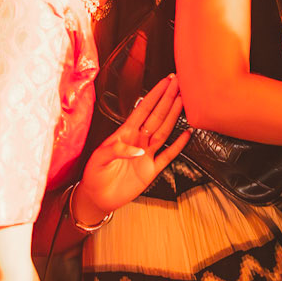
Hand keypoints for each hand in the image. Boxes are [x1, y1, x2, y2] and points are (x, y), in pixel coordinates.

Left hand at [78, 73, 189, 218]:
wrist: (97, 198)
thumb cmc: (94, 175)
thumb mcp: (99, 158)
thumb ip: (117, 149)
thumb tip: (139, 149)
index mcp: (125, 134)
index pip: (143, 110)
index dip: (155, 95)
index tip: (165, 82)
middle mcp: (138, 141)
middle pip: (157, 116)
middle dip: (168, 98)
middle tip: (178, 83)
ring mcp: (146, 154)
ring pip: (164, 131)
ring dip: (174, 116)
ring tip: (184, 101)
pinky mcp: (151, 170)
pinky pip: (168, 155)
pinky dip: (178, 145)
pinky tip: (187, 134)